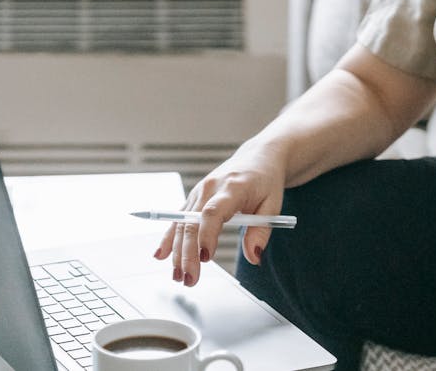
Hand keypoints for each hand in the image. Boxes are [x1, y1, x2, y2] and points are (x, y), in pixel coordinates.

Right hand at [153, 140, 286, 286]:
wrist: (259, 157)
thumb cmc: (266, 180)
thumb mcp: (273, 205)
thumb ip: (262, 232)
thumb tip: (254, 257)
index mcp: (233, 187)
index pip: (213, 212)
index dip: (206, 235)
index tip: (206, 258)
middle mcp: (210, 187)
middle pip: (191, 222)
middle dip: (188, 253)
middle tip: (189, 279)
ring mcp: (199, 191)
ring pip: (181, 223)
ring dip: (177, 251)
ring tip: (178, 276)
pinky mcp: (194, 197)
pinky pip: (179, 218)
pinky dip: (169, 237)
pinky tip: (161, 255)